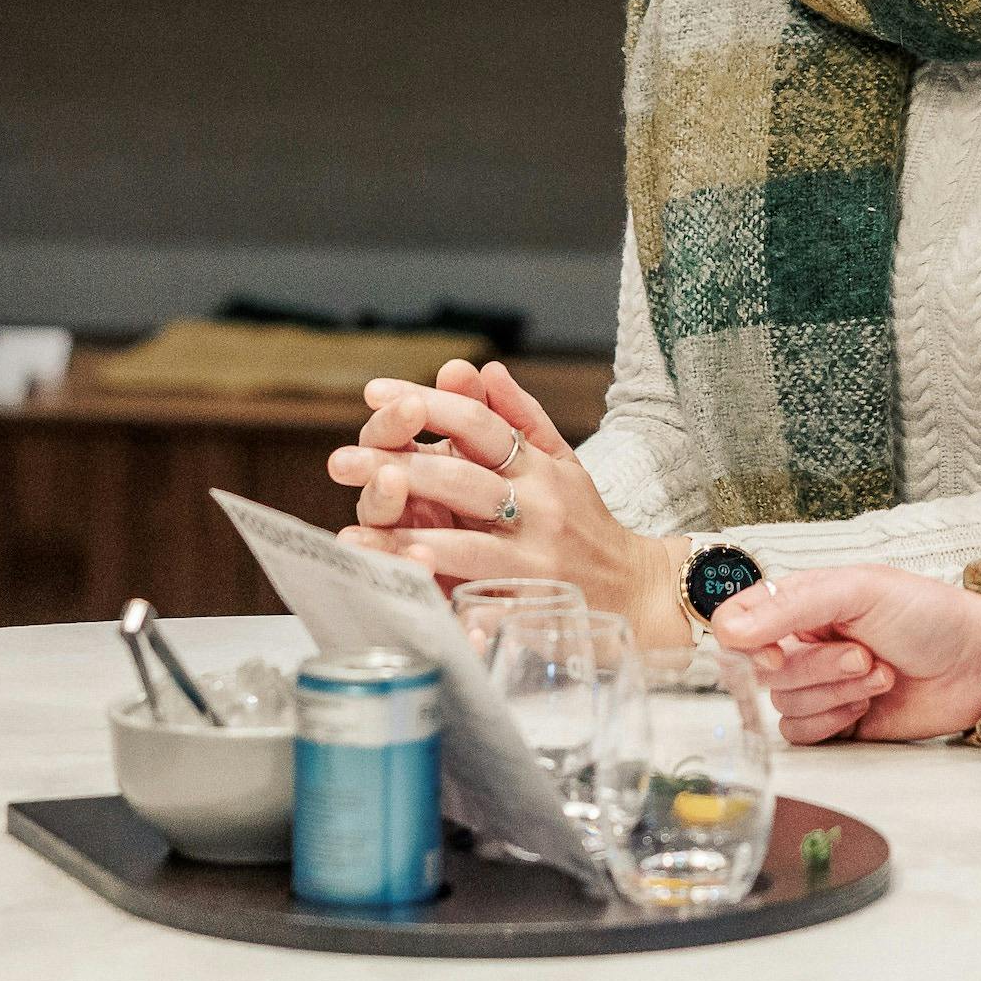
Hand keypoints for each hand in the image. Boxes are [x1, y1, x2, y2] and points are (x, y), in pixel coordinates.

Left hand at [330, 360, 685, 648]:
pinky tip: (409, 592)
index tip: (374, 394)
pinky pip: (485, 604)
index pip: (480, 425)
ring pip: (468, 545)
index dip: (428, 405)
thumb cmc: (586, 523)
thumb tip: (477, 369)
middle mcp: (539, 510)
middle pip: (463, 480)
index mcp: (541, 468)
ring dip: (410, 538)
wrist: (639, 591)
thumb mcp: (562, 461)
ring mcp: (536, 563)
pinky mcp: (532, 610)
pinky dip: (449, 599)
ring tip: (359, 532)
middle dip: (398, 468)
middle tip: (341, 461)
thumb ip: (519, 416)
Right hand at [708, 565, 980, 744]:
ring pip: (785, 706)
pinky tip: (869, 706)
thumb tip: (726, 627)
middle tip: (866, 656)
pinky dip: (833, 722)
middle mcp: (805, 645)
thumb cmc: (928, 614)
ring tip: (881, 675)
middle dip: (819, 670)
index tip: (778, 650)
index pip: (742, 625)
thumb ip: (792, 605)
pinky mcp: (838, 725)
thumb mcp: (860, 591)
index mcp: (803, 605)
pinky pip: (803, 735)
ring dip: (836, 695)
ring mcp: (821, 687)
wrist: (980, 664)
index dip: (752, 645)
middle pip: (767, 674)